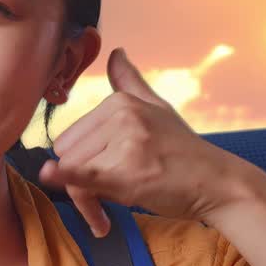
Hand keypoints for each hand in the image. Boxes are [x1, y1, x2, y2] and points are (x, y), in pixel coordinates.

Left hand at [38, 48, 262, 236]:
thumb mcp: (158, 108)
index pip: (72, 137)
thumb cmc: (185, 151)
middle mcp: (122, 115)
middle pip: (69, 155)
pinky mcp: (127, 171)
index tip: (103, 181)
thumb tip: (115, 52)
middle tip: (106, 200)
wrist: (218, 184)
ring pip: (74, 173)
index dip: (81, 164)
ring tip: (108, 213)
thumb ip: (130, 82)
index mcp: (121, 101)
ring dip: (86, 202)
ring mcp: (125, 142)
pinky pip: (82, 174)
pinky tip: (47, 175)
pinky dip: (63, 176)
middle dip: (80, 183)